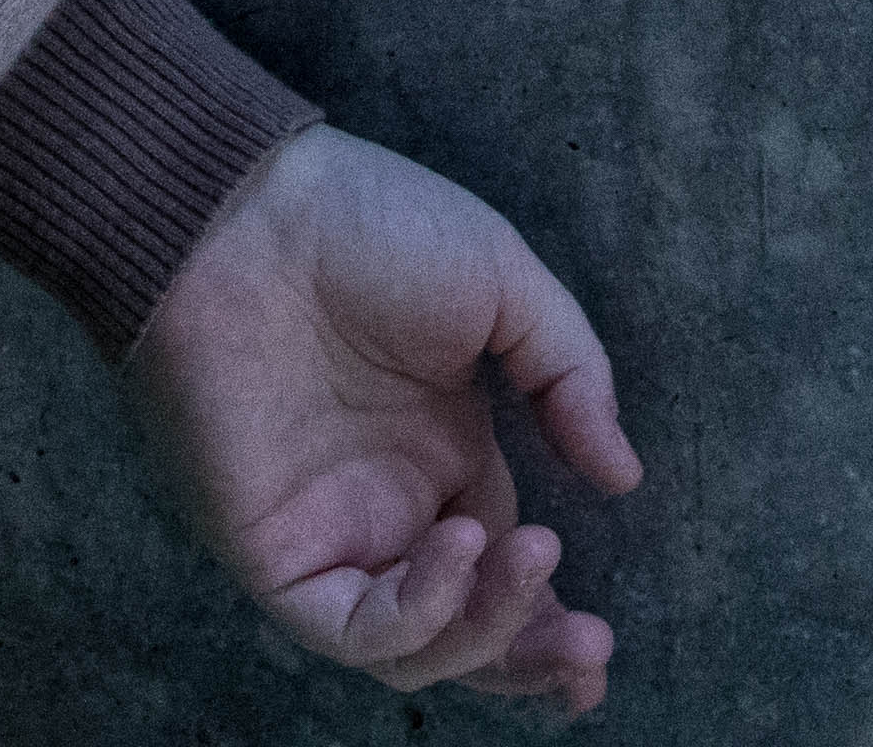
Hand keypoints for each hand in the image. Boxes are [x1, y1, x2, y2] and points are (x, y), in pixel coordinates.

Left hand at [124, 126, 641, 713]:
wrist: (250, 214)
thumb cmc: (367, 226)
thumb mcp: (503, 285)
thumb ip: (568, 377)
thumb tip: (622, 478)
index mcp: (442, 453)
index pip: (502, 568)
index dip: (551, 616)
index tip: (602, 646)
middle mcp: (389, 509)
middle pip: (464, 629)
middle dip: (532, 659)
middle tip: (590, 650)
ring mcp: (333, 535)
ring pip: (412, 647)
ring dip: (484, 630)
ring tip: (532, 560)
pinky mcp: (277, 552)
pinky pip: (349, 627)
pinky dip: (415, 613)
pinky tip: (460, 545)